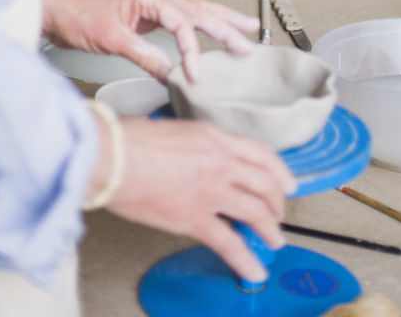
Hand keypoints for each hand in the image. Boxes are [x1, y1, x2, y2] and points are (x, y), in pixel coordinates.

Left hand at [41, 0, 258, 80]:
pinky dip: (201, 22)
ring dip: (221, 19)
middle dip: (225, 28)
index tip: (196, 74)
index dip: (193, 50)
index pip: (182, 23)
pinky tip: (213, 26)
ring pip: (195, 8)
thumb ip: (145, 56)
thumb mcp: (111, 40)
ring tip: (246, 27)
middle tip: (247, 46)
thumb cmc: (76, 17)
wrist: (54, 8)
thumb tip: (172, 74)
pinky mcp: (146, 9)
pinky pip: (182, 14)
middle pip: (198, 10)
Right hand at [108, 118, 293, 283]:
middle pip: (265, 183)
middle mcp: (220, 162)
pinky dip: (246, 261)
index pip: (261, 153)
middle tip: (279, 214)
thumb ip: (197, 145)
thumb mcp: (176, 130)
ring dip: (270, 229)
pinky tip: (255, 270)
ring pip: (256, 212)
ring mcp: (211, 191)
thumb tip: (200, 158)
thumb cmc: (131, 140)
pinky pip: (230, 244)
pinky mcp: (195, 218)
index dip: (279, 171)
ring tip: (275, 240)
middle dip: (277, 203)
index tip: (286, 182)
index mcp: (215, 138)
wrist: (113, 155)